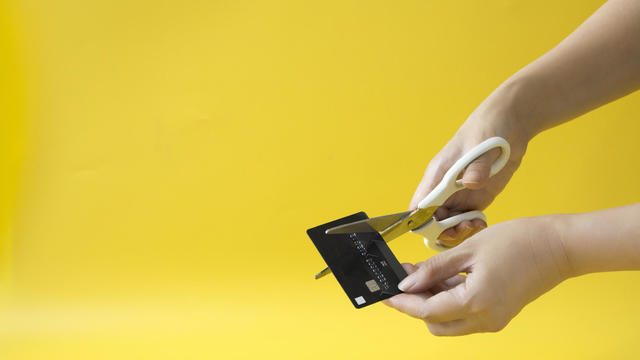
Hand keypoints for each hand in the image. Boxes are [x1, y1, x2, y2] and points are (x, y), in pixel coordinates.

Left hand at [384, 216, 569, 335]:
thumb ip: (434, 269)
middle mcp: (485, 319)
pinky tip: (442, 278)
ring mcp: (494, 320)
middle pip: (436, 324)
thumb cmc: (518, 241)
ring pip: (450, 322)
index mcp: (475, 302)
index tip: (383, 293)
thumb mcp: (468, 250)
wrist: (559, 246)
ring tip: (421, 273)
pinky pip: (465, 315)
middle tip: (404, 278)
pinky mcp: (499, 314)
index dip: (402, 302)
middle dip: (415, 304)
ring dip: (432, 301)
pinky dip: (450, 300)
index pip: (426, 311)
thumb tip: (407, 283)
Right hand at [411, 84, 529, 246]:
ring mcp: (459, 195)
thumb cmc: (488, 129)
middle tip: (464, 228)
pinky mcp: (475, 199)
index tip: (441, 227)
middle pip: (431, 221)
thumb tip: (471, 183)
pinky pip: (465, 221)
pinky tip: (482, 223)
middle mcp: (444, 189)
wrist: (509, 124)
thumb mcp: (484, 146)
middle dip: (444, 232)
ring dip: (458, 232)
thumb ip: (477, 166)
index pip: (418, 207)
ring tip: (476, 225)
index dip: (422, 222)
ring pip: (447, 225)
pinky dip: (471, 228)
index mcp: (437, 175)